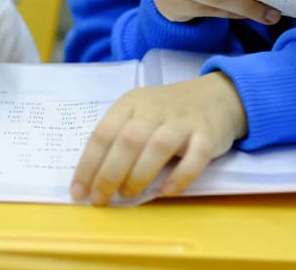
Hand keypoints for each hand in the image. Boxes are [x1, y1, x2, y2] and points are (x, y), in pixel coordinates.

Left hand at [70, 72, 247, 205]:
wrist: (216, 95)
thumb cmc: (168, 112)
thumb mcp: (139, 114)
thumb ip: (120, 139)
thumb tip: (95, 181)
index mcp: (131, 103)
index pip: (103, 134)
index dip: (88, 165)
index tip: (79, 193)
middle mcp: (155, 109)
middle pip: (128, 141)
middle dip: (110, 174)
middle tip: (101, 199)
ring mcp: (183, 121)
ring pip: (158, 146)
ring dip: (140, 174)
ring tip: (129, 195)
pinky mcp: (208, 134)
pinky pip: (195, 156)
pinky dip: (181, 175)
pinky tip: (167, 191)